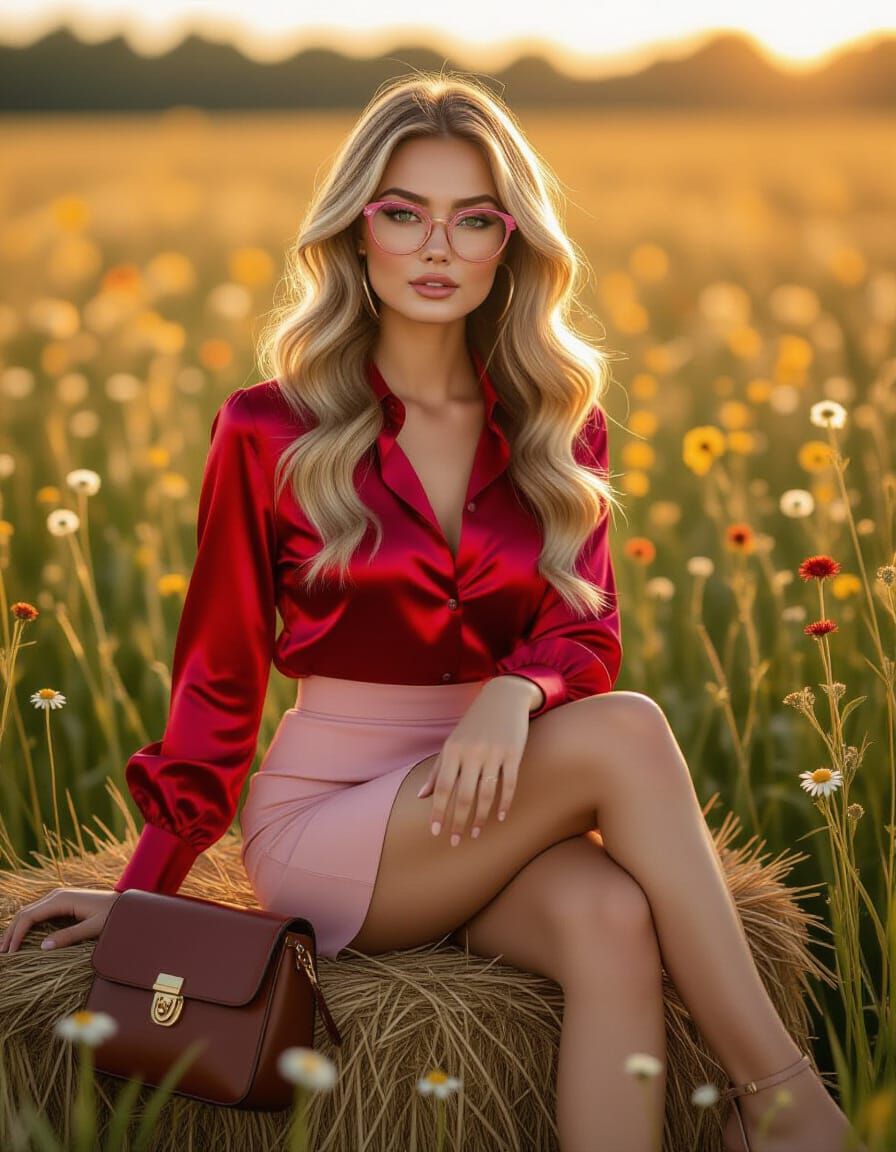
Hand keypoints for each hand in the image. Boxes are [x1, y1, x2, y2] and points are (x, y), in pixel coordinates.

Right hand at [0, 887, 120, 953]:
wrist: (126, 902)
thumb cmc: (114, 915)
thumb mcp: (93, 927)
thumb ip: (69, 936)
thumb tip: (43, 947)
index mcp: (62, 899)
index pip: (29, 916)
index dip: (16, 934)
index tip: (10, 953)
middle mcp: (57, 895)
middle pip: (25, 913)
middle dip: (11, 932)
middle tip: (2, 954)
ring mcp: (58, 897)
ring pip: (29, 912)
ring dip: (16, 928)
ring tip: (6, 947)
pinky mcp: (61, 902)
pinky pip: (38, 912)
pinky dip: (26, 924)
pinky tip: (21, 937)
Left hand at [416, 679, 532, 843]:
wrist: (503, 697)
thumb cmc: (474, 724)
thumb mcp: (452, 743)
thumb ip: (437, 770)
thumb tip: (422, 796)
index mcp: (452, 750)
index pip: (443, 787)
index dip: (438, 811)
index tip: (435, 833)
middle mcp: (471, 752)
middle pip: (463, 795)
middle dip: (458, 821)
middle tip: (456, 841)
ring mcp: (493, 752)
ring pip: (485, 793)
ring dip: (480, 817)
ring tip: (475, 833)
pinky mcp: (513, 753)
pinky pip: (508, 783)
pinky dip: (504, 803)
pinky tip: (500, 817)